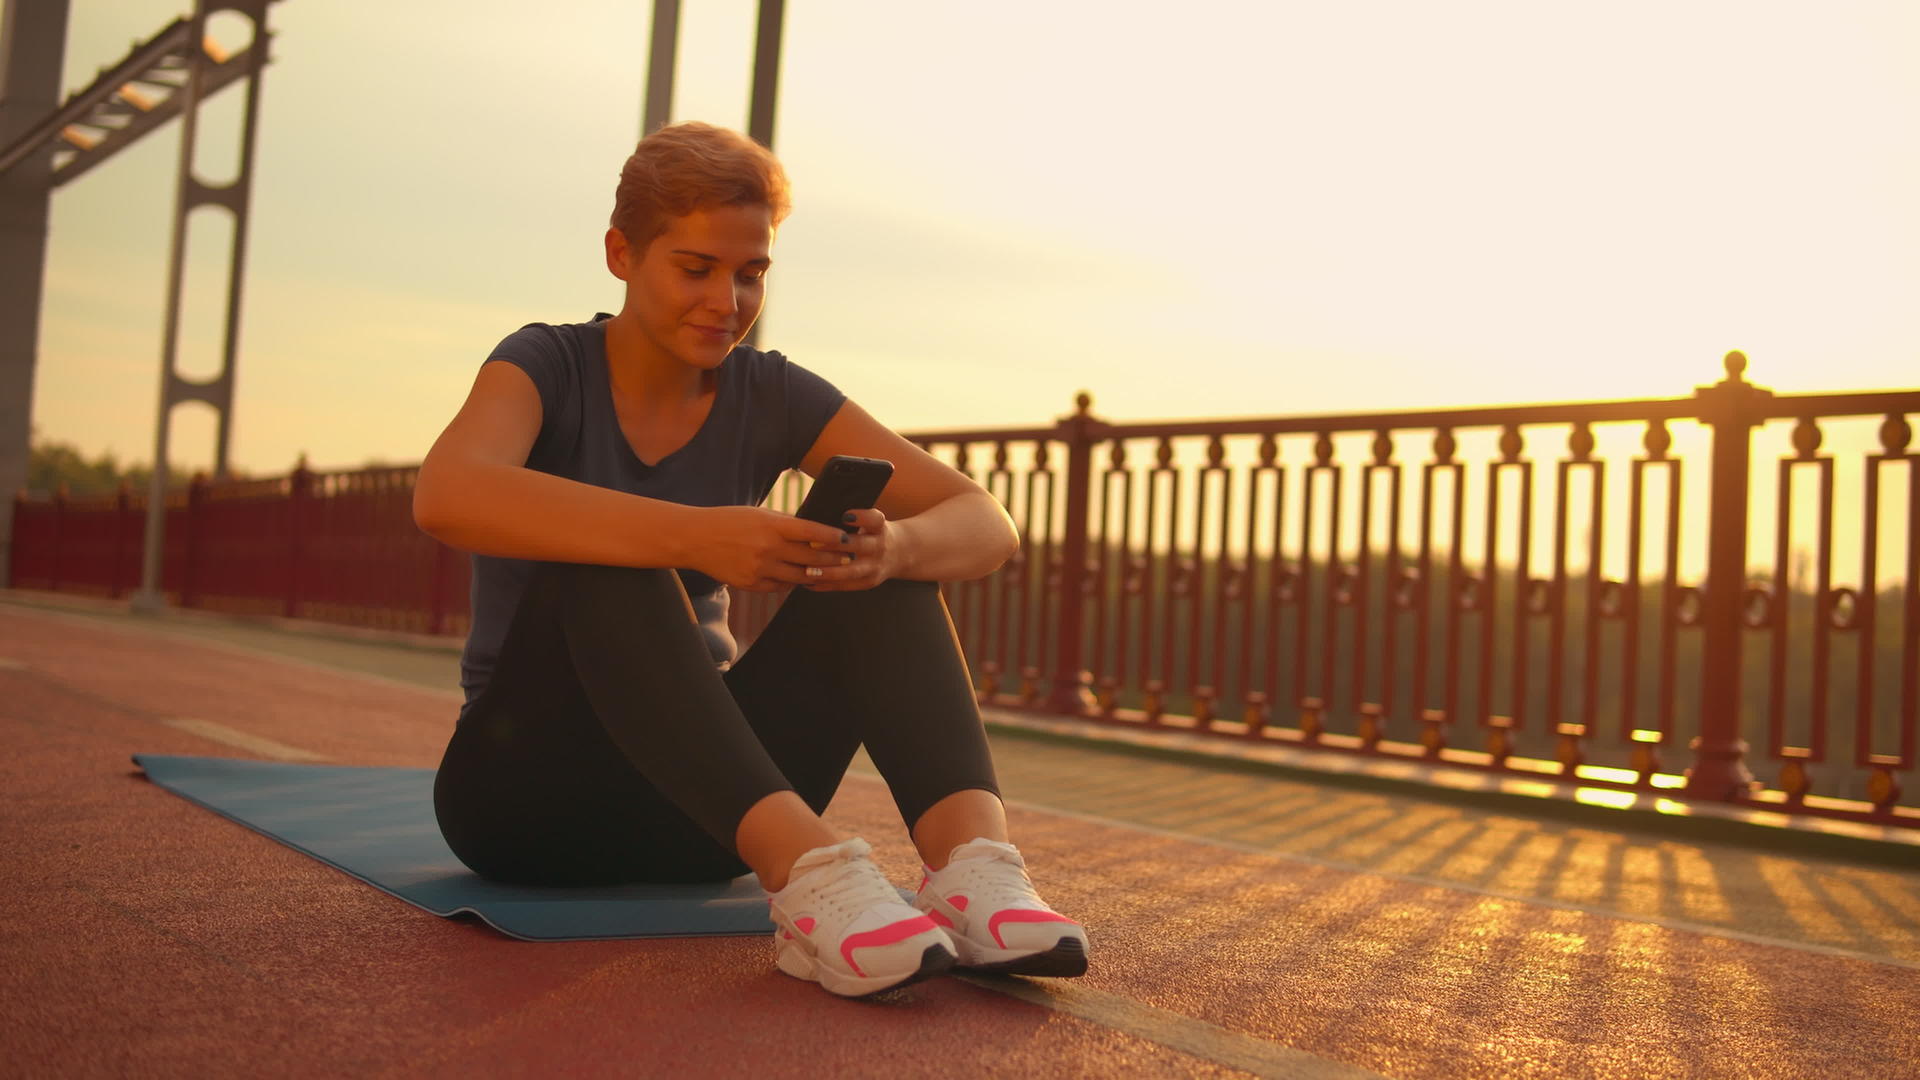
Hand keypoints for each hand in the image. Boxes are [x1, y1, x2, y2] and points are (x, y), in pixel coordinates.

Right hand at [694, 506, 854, 591]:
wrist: (695, 539)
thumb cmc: (729, 521)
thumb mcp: (759, 514)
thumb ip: (785, 524)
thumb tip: (814, 532)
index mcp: (772, 526)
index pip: (812, 532)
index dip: (833, 537)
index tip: (846, 539)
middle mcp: (768, 548)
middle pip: (811, 559)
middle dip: (833, 560)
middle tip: (848, 560)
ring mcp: (759, 569)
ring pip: (799, 578)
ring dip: (815, 575)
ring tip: (828, 572)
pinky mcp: (750, 584)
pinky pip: (779, 588)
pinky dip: (791, 584)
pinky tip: (798, 579)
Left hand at [801, 507, 905, 591]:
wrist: (900, 553)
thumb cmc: (873, 532)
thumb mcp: (872, 521)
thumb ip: (854, 519)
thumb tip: (815, 514)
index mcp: (880, 527)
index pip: (874, 520)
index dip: (862, 518)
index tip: (845, 516)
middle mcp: (880, 546)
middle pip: (860, 546)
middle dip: (836, 546)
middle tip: (812, 545)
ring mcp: (875, 567)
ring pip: (852, 572)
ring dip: (829, 572)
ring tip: (808, 571)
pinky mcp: (868, 582)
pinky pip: (846, 586)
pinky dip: (826, 585)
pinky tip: (808, 583)